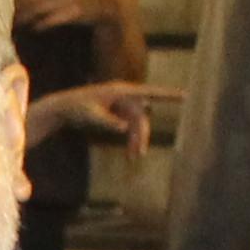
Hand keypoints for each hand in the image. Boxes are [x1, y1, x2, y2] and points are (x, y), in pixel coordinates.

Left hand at [10, 0, 114, 29]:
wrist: (103, 5)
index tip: (2, 2)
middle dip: (17, 7)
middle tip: (4, 17)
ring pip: (39, 8)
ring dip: (25, 18)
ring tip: (15, 25)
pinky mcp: (74, 12)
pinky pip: (51, 19)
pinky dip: (41, 24)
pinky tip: (34, 28)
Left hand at [33, 78, 195, 147]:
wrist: (63, 107)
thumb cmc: (76, 108)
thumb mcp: (91, 115)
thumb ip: (107, 121)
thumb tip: (124, 128)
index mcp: (121, 91)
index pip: (150, 92)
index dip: (168, 95)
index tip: (185, 95)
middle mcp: (125, 96)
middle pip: (141, 116)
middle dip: (142, 135)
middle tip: (138, 155)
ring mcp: (122, 104)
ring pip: (137, 123)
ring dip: (136, 140)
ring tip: (132, 159)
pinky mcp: (118, 111)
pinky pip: (130, 126)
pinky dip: (131, 139)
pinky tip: (129, 153)